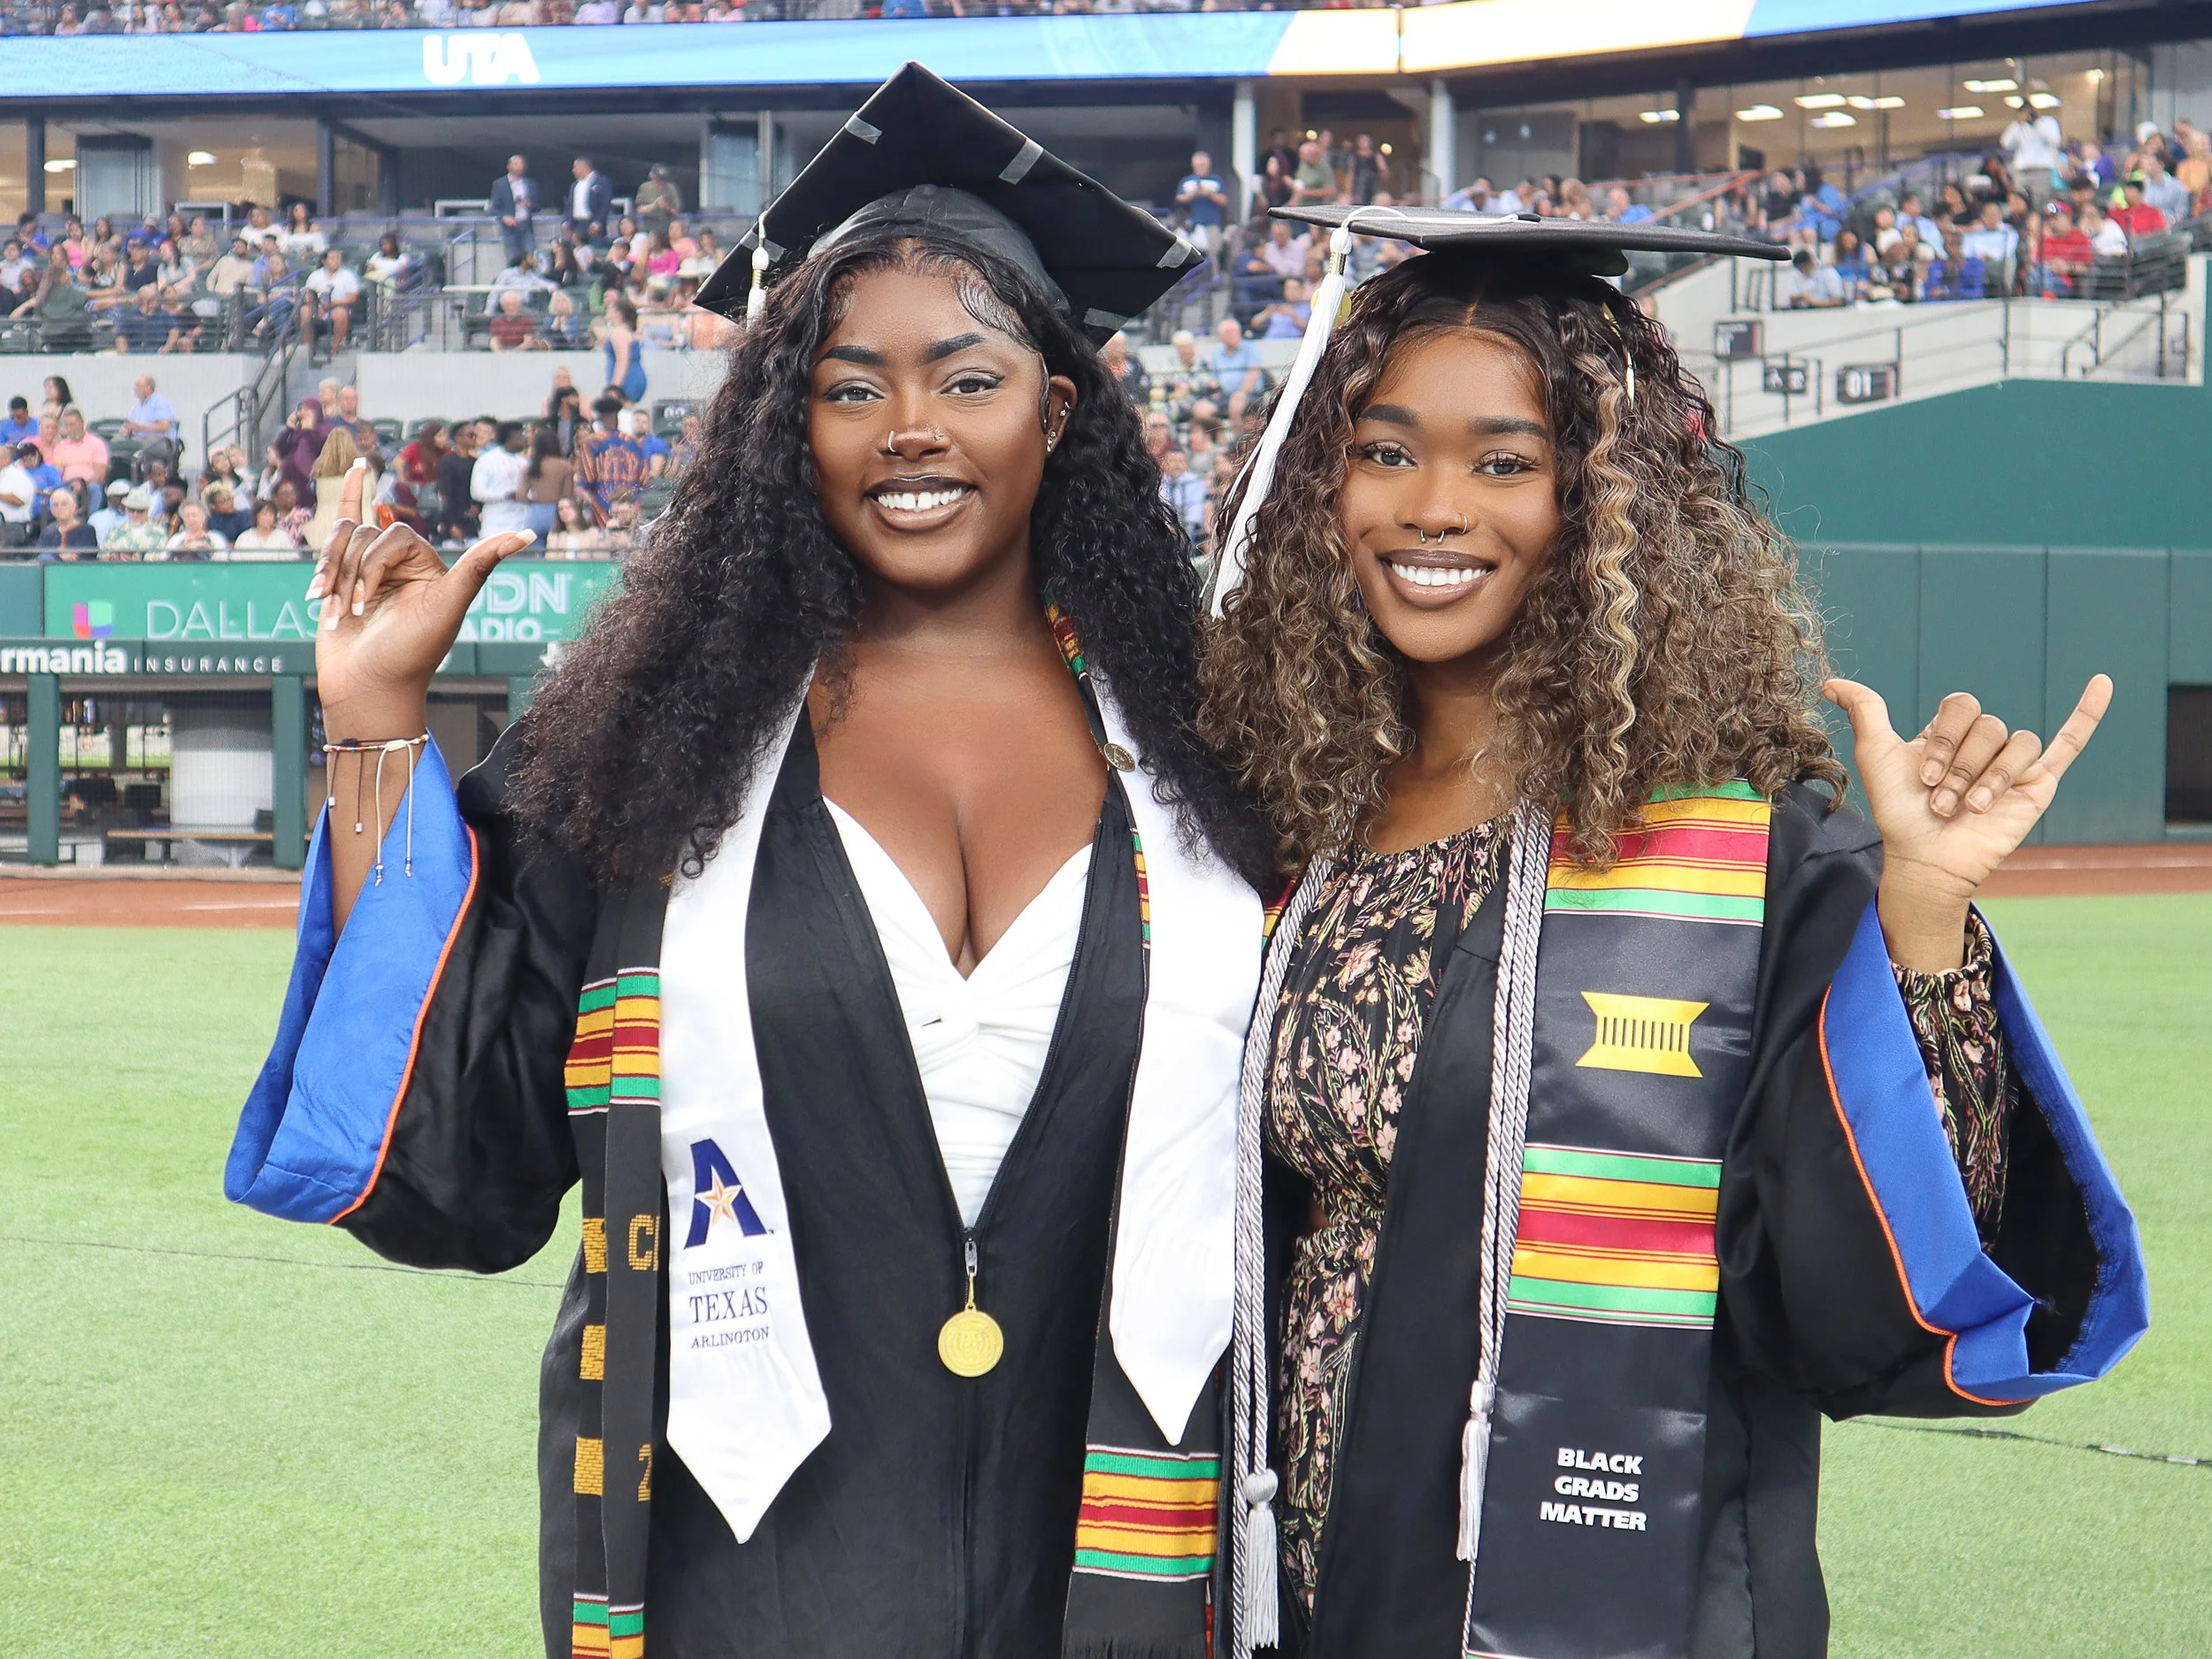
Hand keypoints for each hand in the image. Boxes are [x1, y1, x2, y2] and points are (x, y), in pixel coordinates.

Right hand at [306, 461, 531, 740]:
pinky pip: (341, 529)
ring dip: (329, 574)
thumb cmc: (410, 654)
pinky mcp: (342, 577)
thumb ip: (479, 567)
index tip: (363, 604)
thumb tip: (528, 532)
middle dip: (350, 573)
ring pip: (342, 538)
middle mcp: (403, 566)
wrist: (366, 688)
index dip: (373, 565)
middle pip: (365, 534)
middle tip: (349, 612)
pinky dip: (338, 516)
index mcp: (431, 568)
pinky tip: (355, 469)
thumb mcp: (448, 608)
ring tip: (329, 610)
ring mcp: (371, 570)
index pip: (394, 534)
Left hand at [1822, 675, 2110, 969]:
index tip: (1923, 775)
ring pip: (2018, 744)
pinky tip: (2102, 684)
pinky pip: (2069, 742)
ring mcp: (2012, 763)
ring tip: (1967, 810)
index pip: (1961, 706)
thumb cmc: (1899, 813)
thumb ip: (1864, 712)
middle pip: (1990, 727)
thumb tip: (1831, 682)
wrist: (1925, 860)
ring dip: (1988, 780)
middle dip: (1961, 767)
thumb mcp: (1876, 756)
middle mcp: (1982, 744)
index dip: (1943, 739)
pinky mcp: (2037, 785)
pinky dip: (2088, 714)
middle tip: (1941, 801)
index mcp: (1949, 732)